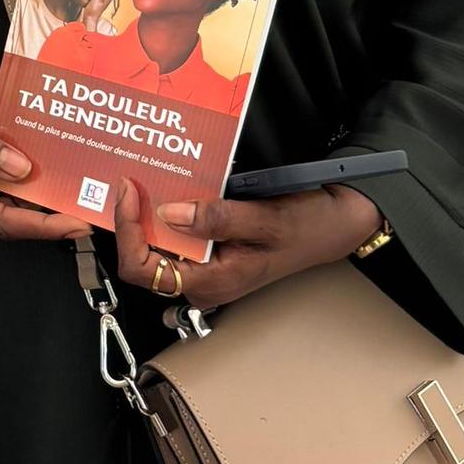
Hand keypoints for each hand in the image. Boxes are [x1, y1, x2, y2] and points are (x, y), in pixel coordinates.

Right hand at [0, 90, 84, 244]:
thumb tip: (20, 168)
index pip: (1, 221)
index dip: (42, 225)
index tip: (75, 224)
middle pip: (8, 220)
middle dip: (47, 213)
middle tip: (86, 201)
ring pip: (4, 207)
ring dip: (32, 193)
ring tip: (67, 179)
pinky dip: (14, 180)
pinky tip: (29, 159)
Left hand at [113, 180, 381, 310]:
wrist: (336, 223)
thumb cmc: (309, 227)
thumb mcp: (266, 220)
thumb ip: (216, 218)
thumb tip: (168, 213)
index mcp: (212, 282)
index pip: (144, 270)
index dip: (127, 232)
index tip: (129, 193)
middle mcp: (204, 280)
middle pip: (144, 259)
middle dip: (129, 221)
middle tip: (128, 182)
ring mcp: (207, 266)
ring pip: (158, 245)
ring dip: (144, 215)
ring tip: (140, 181)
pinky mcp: (213, 250)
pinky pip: (177, 234)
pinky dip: (164, 210)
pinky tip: (164, 187)